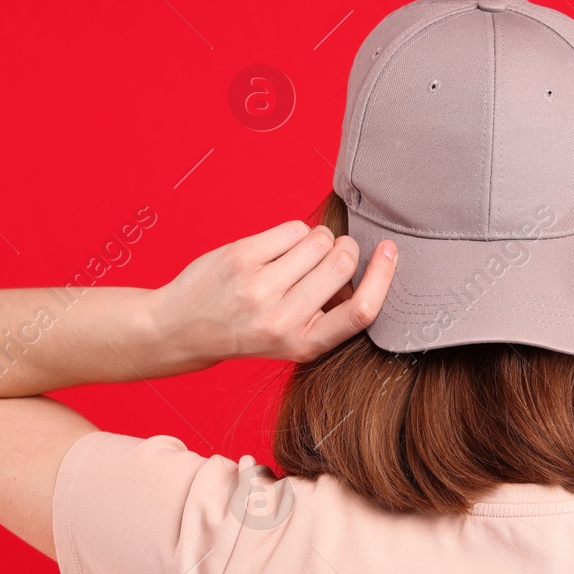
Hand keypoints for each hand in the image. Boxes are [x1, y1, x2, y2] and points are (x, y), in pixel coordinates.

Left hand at [151, 220, 396, 367]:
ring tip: (295, 257)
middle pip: (343, 263)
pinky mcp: (242, 258)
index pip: (360, 311)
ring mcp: (260, 287)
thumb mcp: (291, 340)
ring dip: (316, 240)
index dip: (383, 277)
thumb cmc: (245, 330)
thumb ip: (326, 312)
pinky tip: (276, 250)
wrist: (182, 329)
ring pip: (319, 240)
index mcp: (304, 344)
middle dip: (342, 250)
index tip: (390, 251)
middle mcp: (283, 319)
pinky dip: (292, 233)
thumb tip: (364, 269)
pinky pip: (292, 229)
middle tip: (325, 258)